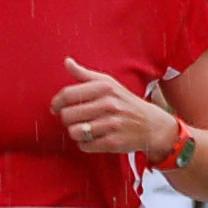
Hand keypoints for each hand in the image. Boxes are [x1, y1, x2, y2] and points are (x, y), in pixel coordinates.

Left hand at [51, 58, 177, 158]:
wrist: (151, 125)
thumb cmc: (124, 102)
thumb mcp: (108, 84)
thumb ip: (84, 74)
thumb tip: (67, 61)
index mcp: (105, 87)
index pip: (67, 94)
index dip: (56, 103)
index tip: (55, 108)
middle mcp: (109, 104)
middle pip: (67, 115)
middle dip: (67, 119)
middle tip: (76, 119)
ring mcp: (112, 124)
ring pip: (74, 132)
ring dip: (76, 133)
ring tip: (85, 129)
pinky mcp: (113, 142)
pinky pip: (85, 146)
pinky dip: (86, 144)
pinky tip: (94, 138)